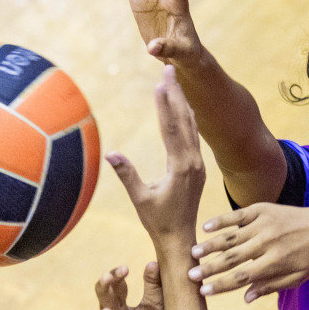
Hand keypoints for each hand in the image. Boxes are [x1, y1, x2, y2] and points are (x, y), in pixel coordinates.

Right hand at [106, 66, 206, 241]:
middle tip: (169, 70)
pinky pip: (194, 137)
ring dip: (182, 103)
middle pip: (184, 121)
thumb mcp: (141, 199)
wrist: (181, 239)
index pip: (171, 129)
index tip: (159, 83)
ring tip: (175, 81)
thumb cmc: (158, 221)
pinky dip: (188, 119)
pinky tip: (183, 107)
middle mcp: (194, 163)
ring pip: (192, 127)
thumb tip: (110, 154)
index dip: (164, 105)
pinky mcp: (198, 169)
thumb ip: (128, 176)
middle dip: (176, 94)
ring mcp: (198, 165)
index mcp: (181, 168)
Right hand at [191, 202, 308, 300]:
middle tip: (190, 274)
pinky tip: (206, 227)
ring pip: (231, 236)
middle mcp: (267, 243)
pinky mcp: (262, 209)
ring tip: (193, 253)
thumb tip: (245, 298)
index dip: (221, 285)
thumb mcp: (298, 277)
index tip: (203, 291)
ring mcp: (264, 224)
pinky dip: (221, 220)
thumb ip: (271, 286)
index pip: (242, 276)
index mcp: (276, 262)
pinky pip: (238, 215)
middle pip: (232, 258)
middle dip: (209, 268)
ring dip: (210, 245)